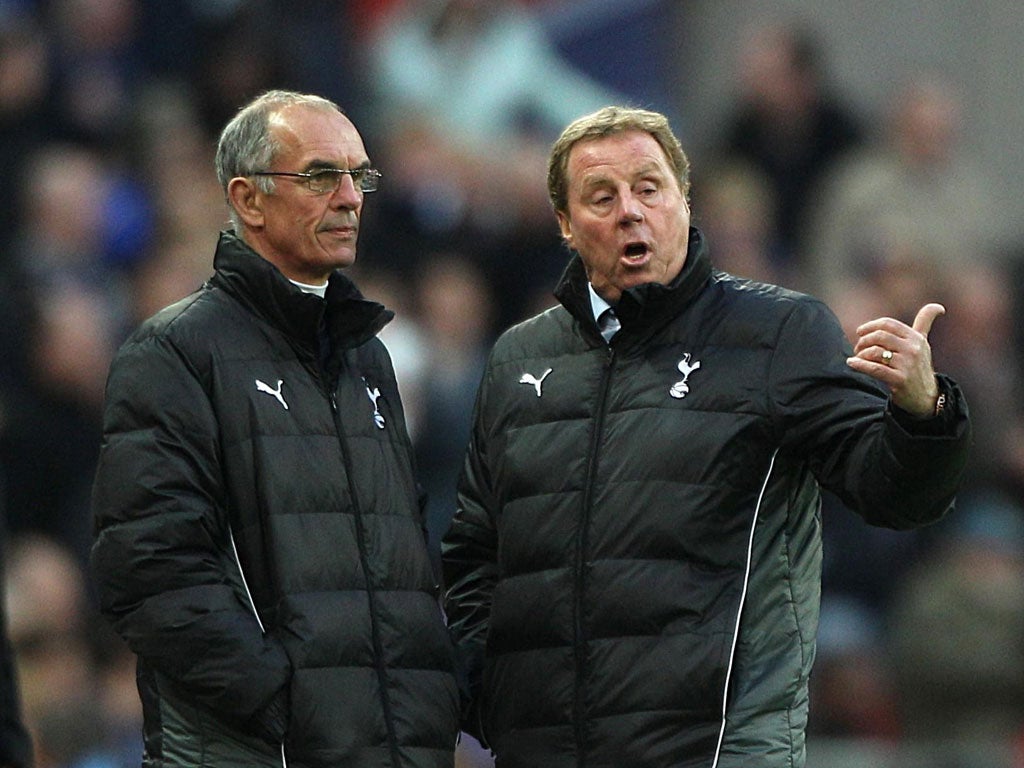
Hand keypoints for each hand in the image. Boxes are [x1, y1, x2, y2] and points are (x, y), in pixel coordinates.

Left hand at [846, 303, 943, 417]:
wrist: (926, 397)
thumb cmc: (919, 366)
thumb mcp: (923, 343)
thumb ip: (925, 323)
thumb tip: (938, 306)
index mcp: (916, 338)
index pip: (888, 324)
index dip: (870, 326)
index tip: (860, 332)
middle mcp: (914, 349)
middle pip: (879, 336)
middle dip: (864, 341)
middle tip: (858, 348)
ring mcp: (908, 364)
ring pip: (875, 352)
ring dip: (861, 354)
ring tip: (858, 358)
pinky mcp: (900, 380)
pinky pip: (875, 369)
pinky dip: (860, 365)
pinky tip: (851, 363)